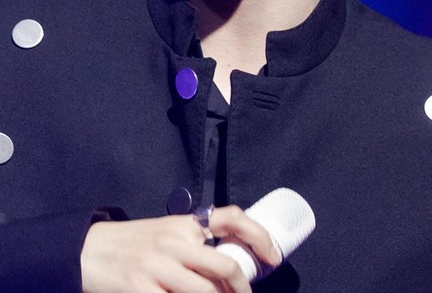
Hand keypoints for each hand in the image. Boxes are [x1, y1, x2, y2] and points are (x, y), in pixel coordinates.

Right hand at [80, 205, 280, 292]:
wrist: (87, 251)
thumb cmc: (130, 244)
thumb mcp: (165, 233)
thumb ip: (192, 245)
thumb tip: (226, 271)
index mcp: (185, 224)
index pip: (231, 219)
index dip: (259, 237)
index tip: (273, 257)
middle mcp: (176, 242)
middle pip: (225, 268)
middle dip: (243, 292)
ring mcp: (159, 267)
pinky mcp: (142, 290)